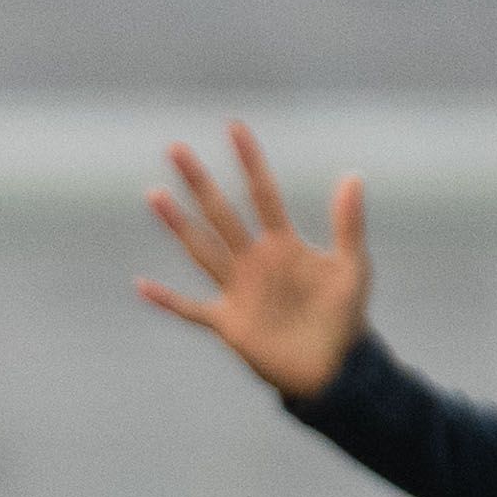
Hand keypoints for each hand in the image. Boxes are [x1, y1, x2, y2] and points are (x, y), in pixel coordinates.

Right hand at [137, 121, 369, 403]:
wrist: (336, 370)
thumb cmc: (346, 318)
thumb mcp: (353, 269)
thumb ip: (349, 224)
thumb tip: (354, 176)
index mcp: (283, 244)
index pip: (262, 194)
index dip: (249, 161)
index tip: (233, 126)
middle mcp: (254, 260)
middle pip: (221, 213)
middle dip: (199, 182)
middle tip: (175, 148)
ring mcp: (239, 290)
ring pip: (202, 250)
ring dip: (179, 225)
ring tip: (155, 195)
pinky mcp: (229, 323)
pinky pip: (192, 310)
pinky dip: (168, 301)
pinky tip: (142, 286)